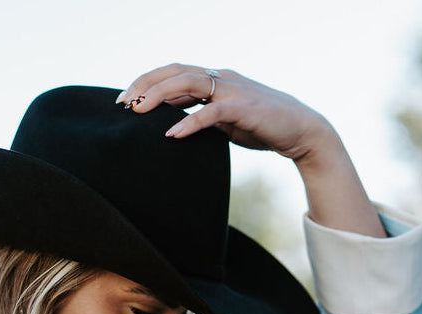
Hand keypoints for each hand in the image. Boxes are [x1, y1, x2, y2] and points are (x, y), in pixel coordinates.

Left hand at [117, 64, 333, 161]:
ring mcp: (233, 90)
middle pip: (175, 71)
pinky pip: (212, 112)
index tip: (123, 100)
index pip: (173, 72)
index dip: (146, 81)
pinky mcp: (244, 109)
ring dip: (159, 95)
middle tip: (121, 103)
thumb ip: (201, 115)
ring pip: (189, 82)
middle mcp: (221, 78)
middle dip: (144, 84)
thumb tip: (173, 121)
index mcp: (215, 80)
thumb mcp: (224, 120)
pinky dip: (190, 122)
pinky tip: (172, 134)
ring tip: (138, 110)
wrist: (300, 130)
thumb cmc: (261, 125)